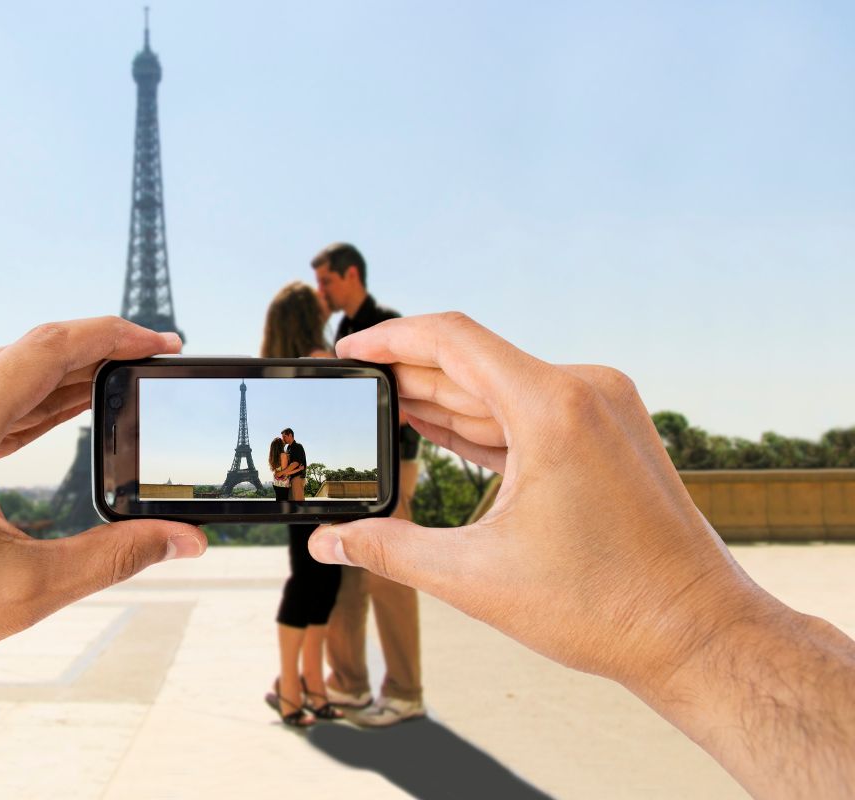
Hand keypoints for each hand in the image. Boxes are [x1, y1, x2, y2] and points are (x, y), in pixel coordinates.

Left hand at [0, 317, 206, 703]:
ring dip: (56, 379)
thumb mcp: (24, 591)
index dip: (114, 338)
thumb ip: (116, 557)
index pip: (48, 349)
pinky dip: (16, 400)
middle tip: (151, 370)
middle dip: (95, 358)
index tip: (162, 344)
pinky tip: (57, 409)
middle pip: (24, 354)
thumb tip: (186, 541)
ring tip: (117, 390)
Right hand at [310, 312, 770, 689]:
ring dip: (443, 399)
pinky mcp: (609, 434)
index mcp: (554, 407)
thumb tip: (327, 544)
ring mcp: (603, 410)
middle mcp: (584, 391)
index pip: (453, 339)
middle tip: (353, 392)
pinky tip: (437, 428)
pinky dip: (482, 423)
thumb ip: (389, 550)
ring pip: (501, 389)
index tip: (348, 351)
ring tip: (383, 409)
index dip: (390, 339)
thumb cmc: (604, 607)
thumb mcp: (476, 576)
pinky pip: (528, 413)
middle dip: (408, 376)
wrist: (698, 633)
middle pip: (473, 363)